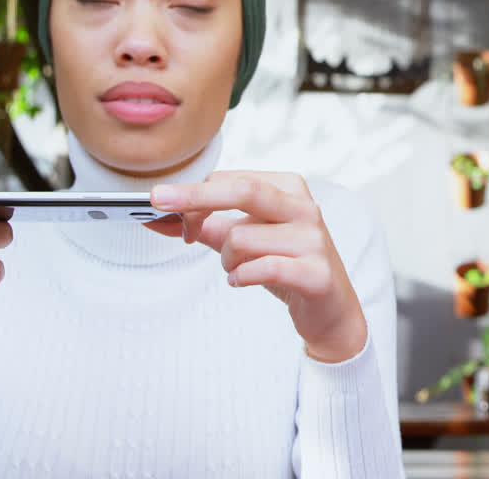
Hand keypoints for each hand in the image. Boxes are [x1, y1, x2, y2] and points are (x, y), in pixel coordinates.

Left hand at [150, 172, 367, 363]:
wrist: (330, 309)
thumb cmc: (285, 266)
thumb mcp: (246, 241)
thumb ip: (208, 227)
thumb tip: (162, 217)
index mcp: (289, 189)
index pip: (231, 179)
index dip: (195, 196)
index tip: (170, 212)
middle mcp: (304, 208)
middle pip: (242, 190)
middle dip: (194, 197)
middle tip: (157, 200)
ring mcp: (313, 239)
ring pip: (242, 238)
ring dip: (226, 260)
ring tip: (236, 270)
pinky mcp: (316, 273)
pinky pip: (264, 268)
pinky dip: (242, 276)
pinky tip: (240, 280)